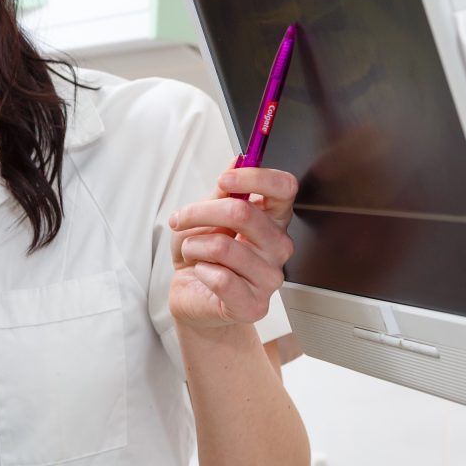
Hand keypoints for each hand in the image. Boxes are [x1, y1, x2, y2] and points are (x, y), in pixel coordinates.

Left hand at [168, 166, 297, 331]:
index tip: (225, 179)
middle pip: (244, 213)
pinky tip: (203, 274)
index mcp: (271, 220)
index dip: (255, 177)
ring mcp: (270, 277)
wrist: (190, 295)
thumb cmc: (200, 256)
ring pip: (223, 246)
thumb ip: (222, 191)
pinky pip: (221, 278)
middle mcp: (277, 247)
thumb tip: (238, 159)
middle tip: (181, 219)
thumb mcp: (204, 216)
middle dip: (200, 212)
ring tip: (194, 253)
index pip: (284, 189)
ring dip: (194, 246)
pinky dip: (200, 271)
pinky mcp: (253, 305)